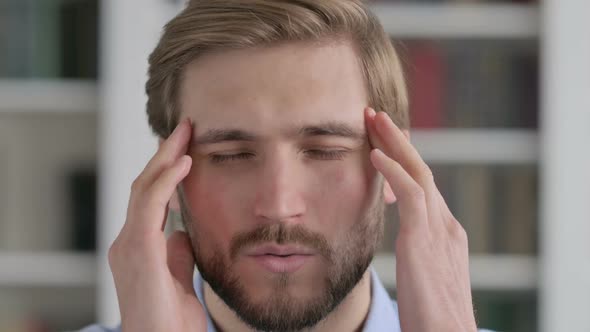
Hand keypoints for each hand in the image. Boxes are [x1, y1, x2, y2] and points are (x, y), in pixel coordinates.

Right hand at [108, 119, 205, 331]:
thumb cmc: (171, 321)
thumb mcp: (179, 279)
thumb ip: (178, 254)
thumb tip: (182, 231)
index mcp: (138, 247)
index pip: (150, 198)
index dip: (166, 171)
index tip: (186, 148)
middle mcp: (128, 242)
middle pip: (144, 186)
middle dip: (164, 154)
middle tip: (185, 127)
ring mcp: (129, 246)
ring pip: (143, 188)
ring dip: (165, 157)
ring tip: (185, 133)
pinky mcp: (137, 251)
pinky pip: (150, 205)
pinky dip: (166, 180)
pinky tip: (183, 162)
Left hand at [364, 108, 476, 331]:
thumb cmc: (432, 316)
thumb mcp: (423, 275)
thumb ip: (415, 251)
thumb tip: (402, 242)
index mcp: (444, 234)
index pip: (423, 186)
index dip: (403, 160)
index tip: (382, 141)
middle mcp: (446, 225)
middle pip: (421, 170)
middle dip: (398, 140)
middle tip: (375, 116)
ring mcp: (439, 231)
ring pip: (418, 173)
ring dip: (394, 143)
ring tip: (373, 120)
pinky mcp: (425, 241)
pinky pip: (411, 195)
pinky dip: (393, 171)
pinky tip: (374, 154)